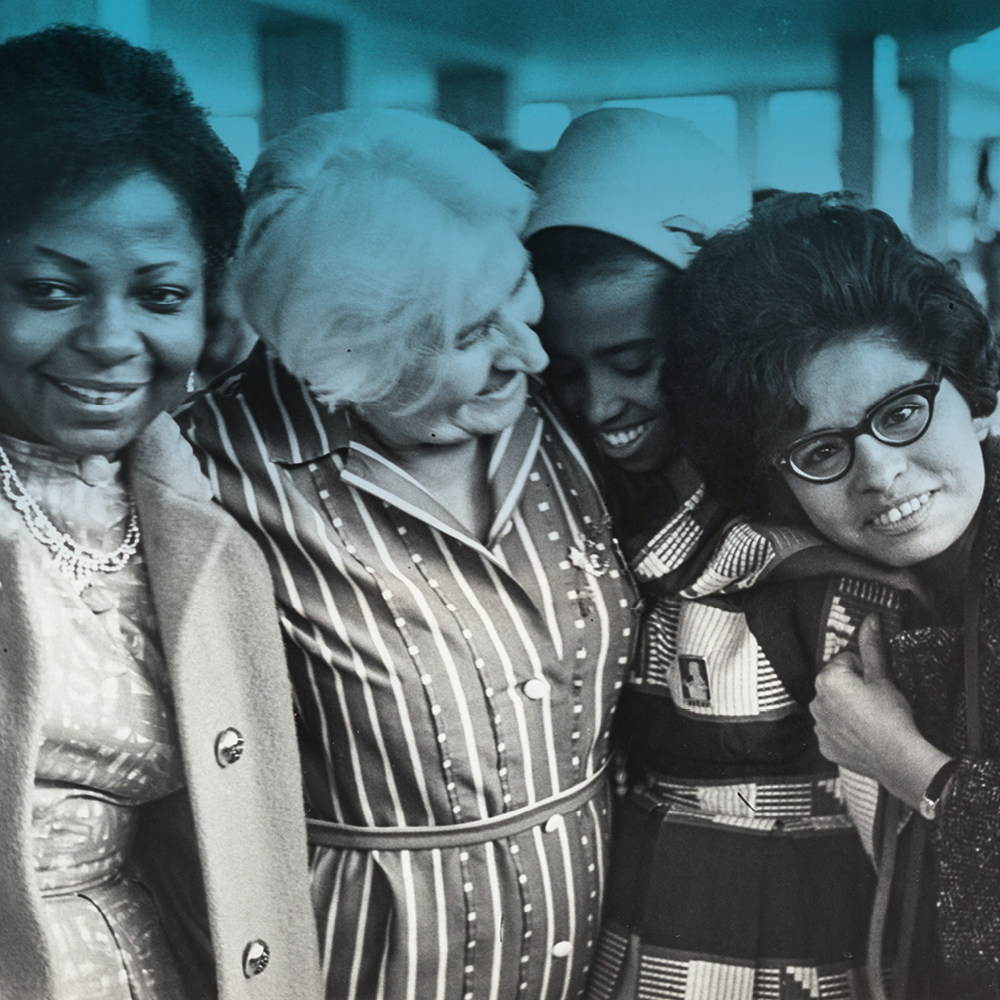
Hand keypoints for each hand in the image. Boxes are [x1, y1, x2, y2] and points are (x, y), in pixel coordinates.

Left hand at [810, 614, 949, 807]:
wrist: (900, 758)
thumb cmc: (892, 717)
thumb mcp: (882, 677)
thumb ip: (872, 646)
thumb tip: (870, 620)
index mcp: (827, 680)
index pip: (845, 662)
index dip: (864, 671)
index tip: (875, 684)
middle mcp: (816, 702)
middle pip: (836, 684)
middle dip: (852, 689)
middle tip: (875, 702)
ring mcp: (819, 726)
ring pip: (833, 707)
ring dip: (847, 709)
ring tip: (870, 719)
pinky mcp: (825, 746)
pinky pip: (832, 731)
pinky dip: (845, 731)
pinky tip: (863, 734)